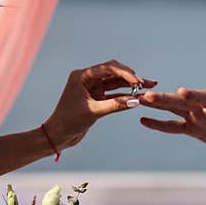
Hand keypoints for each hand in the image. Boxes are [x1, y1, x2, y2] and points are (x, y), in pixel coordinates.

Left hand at [41, 60, 156, 154]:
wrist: (58, 136)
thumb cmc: (68, 121)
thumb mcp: (93, 112)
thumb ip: (115, 105)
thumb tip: (136, 101)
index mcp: (82, 76)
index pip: (108, 68)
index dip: (125, 73)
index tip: (138, 81)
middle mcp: (88, 79)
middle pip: (114, 72)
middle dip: (130, 77)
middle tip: (145, 83)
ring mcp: (93, 88)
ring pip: (116, 83)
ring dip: (130, 85)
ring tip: (148, 86)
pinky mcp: (97, 99)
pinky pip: (114, 94)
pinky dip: (125, 96)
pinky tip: (138, 97)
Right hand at [139, 87, 205, 155]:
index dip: (195, 95)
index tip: (181, 91)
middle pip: (184, 101)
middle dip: (166, 99)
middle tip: (147, 94)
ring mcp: (198, 117)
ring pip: (174, 109)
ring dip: (158, 105)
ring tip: (139, 99)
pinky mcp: (193, 128)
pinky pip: (173, 126)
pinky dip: (159, 123)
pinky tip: (142, 120)